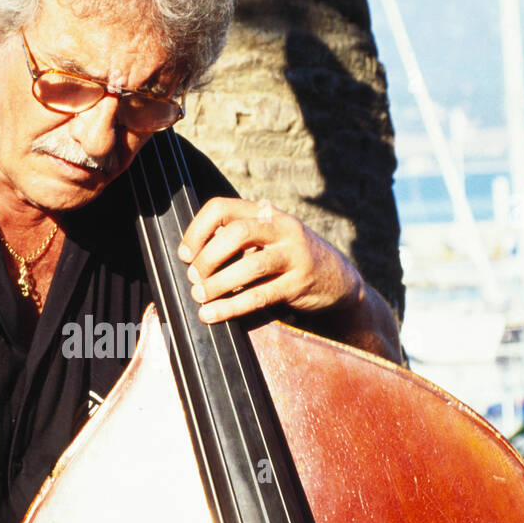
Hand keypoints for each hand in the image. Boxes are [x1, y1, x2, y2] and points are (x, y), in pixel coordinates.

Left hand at [177, 196, 362, 324]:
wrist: (339, 279)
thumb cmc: (289, 259)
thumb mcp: (268, 238)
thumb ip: (237, 239)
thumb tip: (191, 253)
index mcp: (266, 213)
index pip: (222, 208)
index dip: (197, 230)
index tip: (185, 254)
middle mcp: (282, 228)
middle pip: (236, 232)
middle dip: (208, 257)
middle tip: (194, 277)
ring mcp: (294, 255)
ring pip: (250, 265)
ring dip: (218, 283)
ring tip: (200, 296)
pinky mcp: (299, 284)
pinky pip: (260, 295)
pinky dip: (231, 307)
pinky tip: (212, 315)